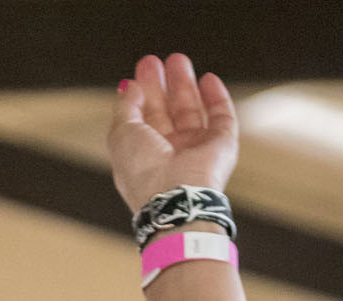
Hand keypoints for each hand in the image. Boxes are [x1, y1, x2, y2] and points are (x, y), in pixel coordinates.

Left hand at [108, 53, 237, 215]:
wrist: (176, 198)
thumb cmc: (144, 173)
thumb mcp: (121, 135)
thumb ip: (125, 108)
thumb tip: (130, 87)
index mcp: (143, 158)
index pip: (142, 122)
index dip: (141, 97)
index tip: (139, 73)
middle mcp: (170, 156)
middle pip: (166, 115)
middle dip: (161, 87)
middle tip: (155, 62)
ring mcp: (196, 152)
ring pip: (192, 112)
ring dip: (185, 86)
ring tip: (179, 61)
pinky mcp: (221, 148)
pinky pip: (222, 118)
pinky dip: (217, 98)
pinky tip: (209, 78)